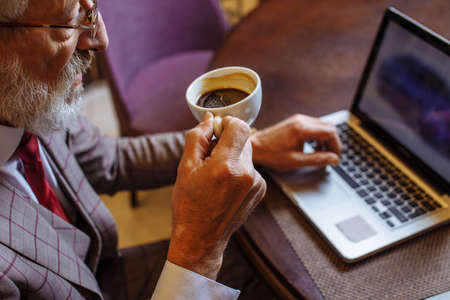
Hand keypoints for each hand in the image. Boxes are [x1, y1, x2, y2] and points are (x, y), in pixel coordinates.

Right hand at [168, 113, 266, 279]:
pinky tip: (226, 186)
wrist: (201, 238)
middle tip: (210, 157)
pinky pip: (251, 168)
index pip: (240, 126)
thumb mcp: (185, 168)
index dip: (228, 122)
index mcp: (226, 166)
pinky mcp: (261, 190)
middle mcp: (247, 173)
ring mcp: (257, 183)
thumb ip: (198, 138)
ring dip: (233, 156)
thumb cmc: (189, 204)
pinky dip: (240, 170)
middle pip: (243, 139)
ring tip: (216, 176)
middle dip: (227, 142)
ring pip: (247, 154)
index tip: (217, 129)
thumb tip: (209, 119)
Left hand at [250, 114, 341, 170]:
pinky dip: (318, 135)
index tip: (335, 157)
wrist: (255, 147)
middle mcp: (301, 120)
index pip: (330, 132)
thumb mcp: (296, 161)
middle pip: (328, 127)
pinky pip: (313, 125)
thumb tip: (334, 159)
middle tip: (330, 156)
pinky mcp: (294, 121)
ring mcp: (298, 119)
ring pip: (322, 125)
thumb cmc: (272, 155)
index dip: (337, 145)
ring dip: (325, 139)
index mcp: (302, 129)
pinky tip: (313, 146)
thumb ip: (318, 159)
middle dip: (333, 142)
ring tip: (321, 153)